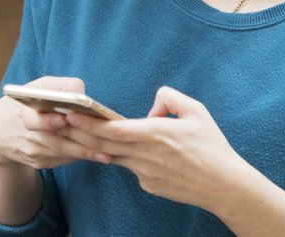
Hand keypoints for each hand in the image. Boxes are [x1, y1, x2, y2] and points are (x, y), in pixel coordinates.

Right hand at [0, 76, 107, 170]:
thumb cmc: (23, 104)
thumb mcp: (35, 87)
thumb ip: (58, 85)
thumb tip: (82, 92)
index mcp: (23, 114)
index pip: (36, 120)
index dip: (51, 121)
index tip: (65, 119)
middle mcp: (28, 137)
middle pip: (57, 141)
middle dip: (80, 141)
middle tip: (102, 142)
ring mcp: (33, 153)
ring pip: (63, 153)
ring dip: (85, 153)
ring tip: (107, 153)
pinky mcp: (39, 163)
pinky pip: (62, 160)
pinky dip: (79, 156)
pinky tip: (97, 155)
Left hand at [57, 86, 250, 213]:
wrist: (224, 186)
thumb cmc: (213, 146)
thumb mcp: (197, 111)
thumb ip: (170, 98)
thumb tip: (152, 106)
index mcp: (155, 134)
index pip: (113, 130)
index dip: (88, 123)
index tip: (70, 114)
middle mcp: (145, 155)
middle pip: (104, 145)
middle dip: (80, 134)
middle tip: (60, 123)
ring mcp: (145, 174)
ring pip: (114, 157)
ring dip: (97, 146)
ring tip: (80, 133)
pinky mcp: (149, 186)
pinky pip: (132, 167)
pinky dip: (127, 158)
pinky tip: (128, 152)